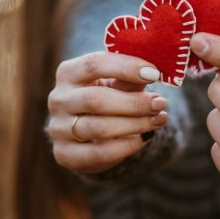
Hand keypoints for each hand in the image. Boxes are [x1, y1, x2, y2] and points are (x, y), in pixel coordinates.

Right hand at [45, 52, 167, 173]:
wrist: (86, 134)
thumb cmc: (105, 98)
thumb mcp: (115, 84)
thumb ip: (130, 79)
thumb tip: (152, 75)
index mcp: (68, 73)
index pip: (94, 64)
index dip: (126, 67)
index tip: (154, 74)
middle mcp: (58, 99)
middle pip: (95, 100)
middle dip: (134, 103)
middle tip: (161, 103)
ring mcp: (58, 128)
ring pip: (98, 128)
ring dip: (135, 124)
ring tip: (159, 120)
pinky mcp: (65, 154)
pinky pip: (99, 152)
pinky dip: (127, 146)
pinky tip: (144, 138)